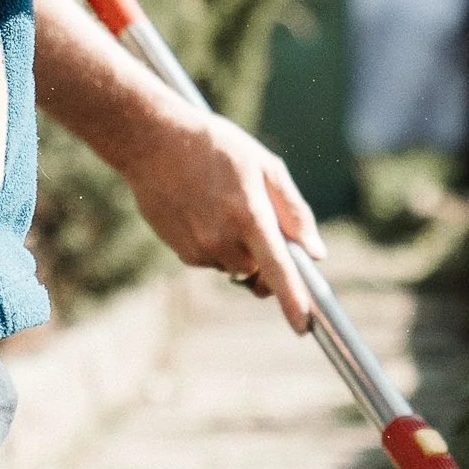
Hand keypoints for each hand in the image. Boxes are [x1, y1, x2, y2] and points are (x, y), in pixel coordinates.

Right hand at [123, 105, 315, 329]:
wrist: (153, 142)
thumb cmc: (216, 147)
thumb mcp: (264, 165)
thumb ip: (293, 211)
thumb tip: (315, 253)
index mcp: (249, 214)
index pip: (277, 269)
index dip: (293, 300)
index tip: (304, 327)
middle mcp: (223, 238)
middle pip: (258, 271)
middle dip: (265, 257)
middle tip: (258, 221)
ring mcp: (199, 248)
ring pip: (234, 266)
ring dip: (238, 248)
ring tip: (221, 204)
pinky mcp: (182, 253)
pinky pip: (212, 260)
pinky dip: (215, 244)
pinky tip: (202, 211)